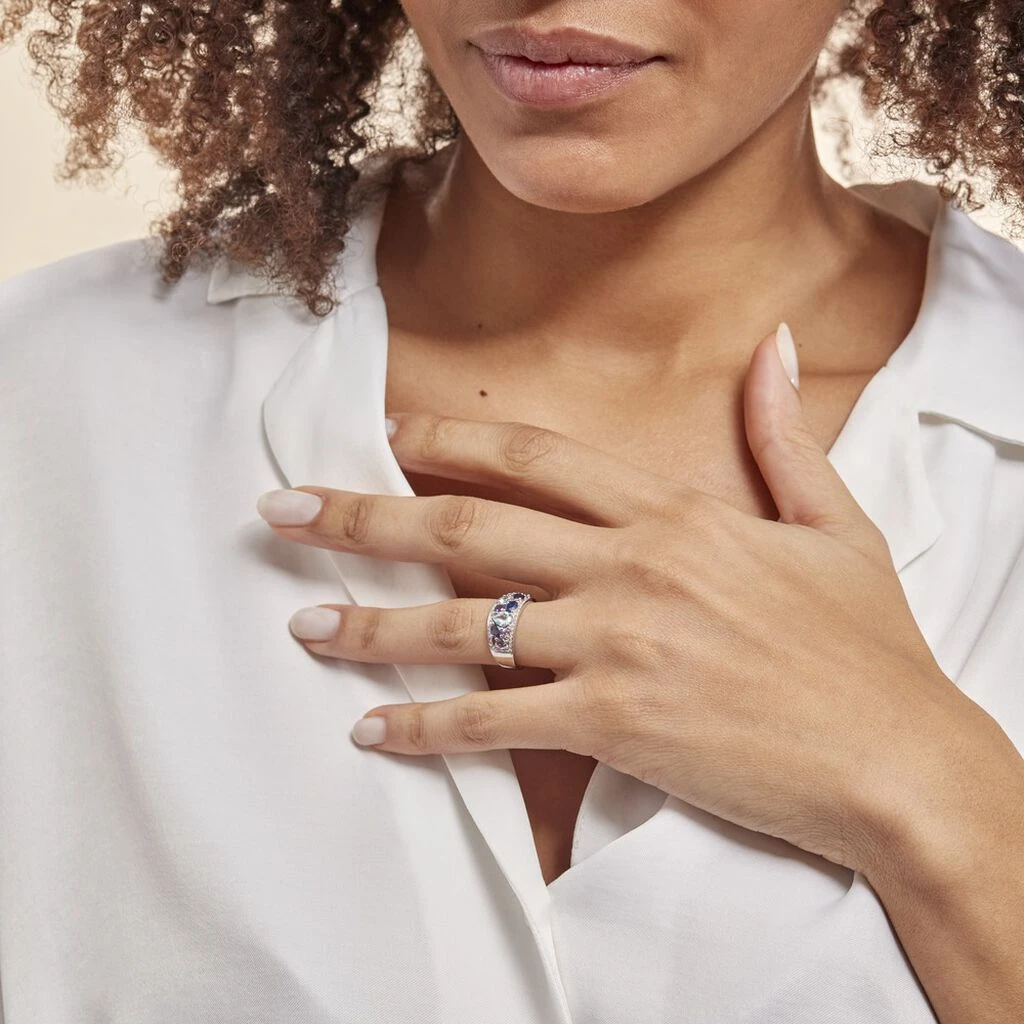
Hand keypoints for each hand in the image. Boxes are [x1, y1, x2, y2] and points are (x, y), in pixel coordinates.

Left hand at [255, 323, 988, 875]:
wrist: (898, 758)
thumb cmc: (866, 644)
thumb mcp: (831, 523)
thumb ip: (782, 433)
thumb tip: (774, 344)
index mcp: (674, 514)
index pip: (539, 460)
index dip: (454, 443)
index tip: (389, 435)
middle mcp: (628, 569)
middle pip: (468, 530)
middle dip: (364, 517)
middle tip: (284, 512)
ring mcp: (615, 646)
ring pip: (462, 626)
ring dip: (372, 624)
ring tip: (302, 623)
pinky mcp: (615, 727)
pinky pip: (496, 725)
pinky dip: (428, 729)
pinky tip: (372, 730)